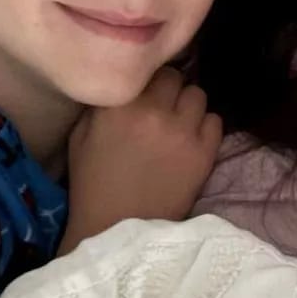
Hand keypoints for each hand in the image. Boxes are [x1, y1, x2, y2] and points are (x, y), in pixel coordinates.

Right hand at [60, 67, 221, 252]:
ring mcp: (183, 132)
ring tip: (178, 124)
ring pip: (198, 95)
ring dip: (188, 106)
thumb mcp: (80, 136)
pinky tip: (190, 141)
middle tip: (162, 107)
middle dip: (168, 89)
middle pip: (175, 77)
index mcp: (120, 104)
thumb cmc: (93, 183)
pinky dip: (204, 127)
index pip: (147, 68)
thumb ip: (103, 104)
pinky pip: (216, 121)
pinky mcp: (204, 154)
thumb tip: (126, 82)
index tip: (144, 92)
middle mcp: (154, 111)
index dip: (146, 79)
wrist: (117, 229)